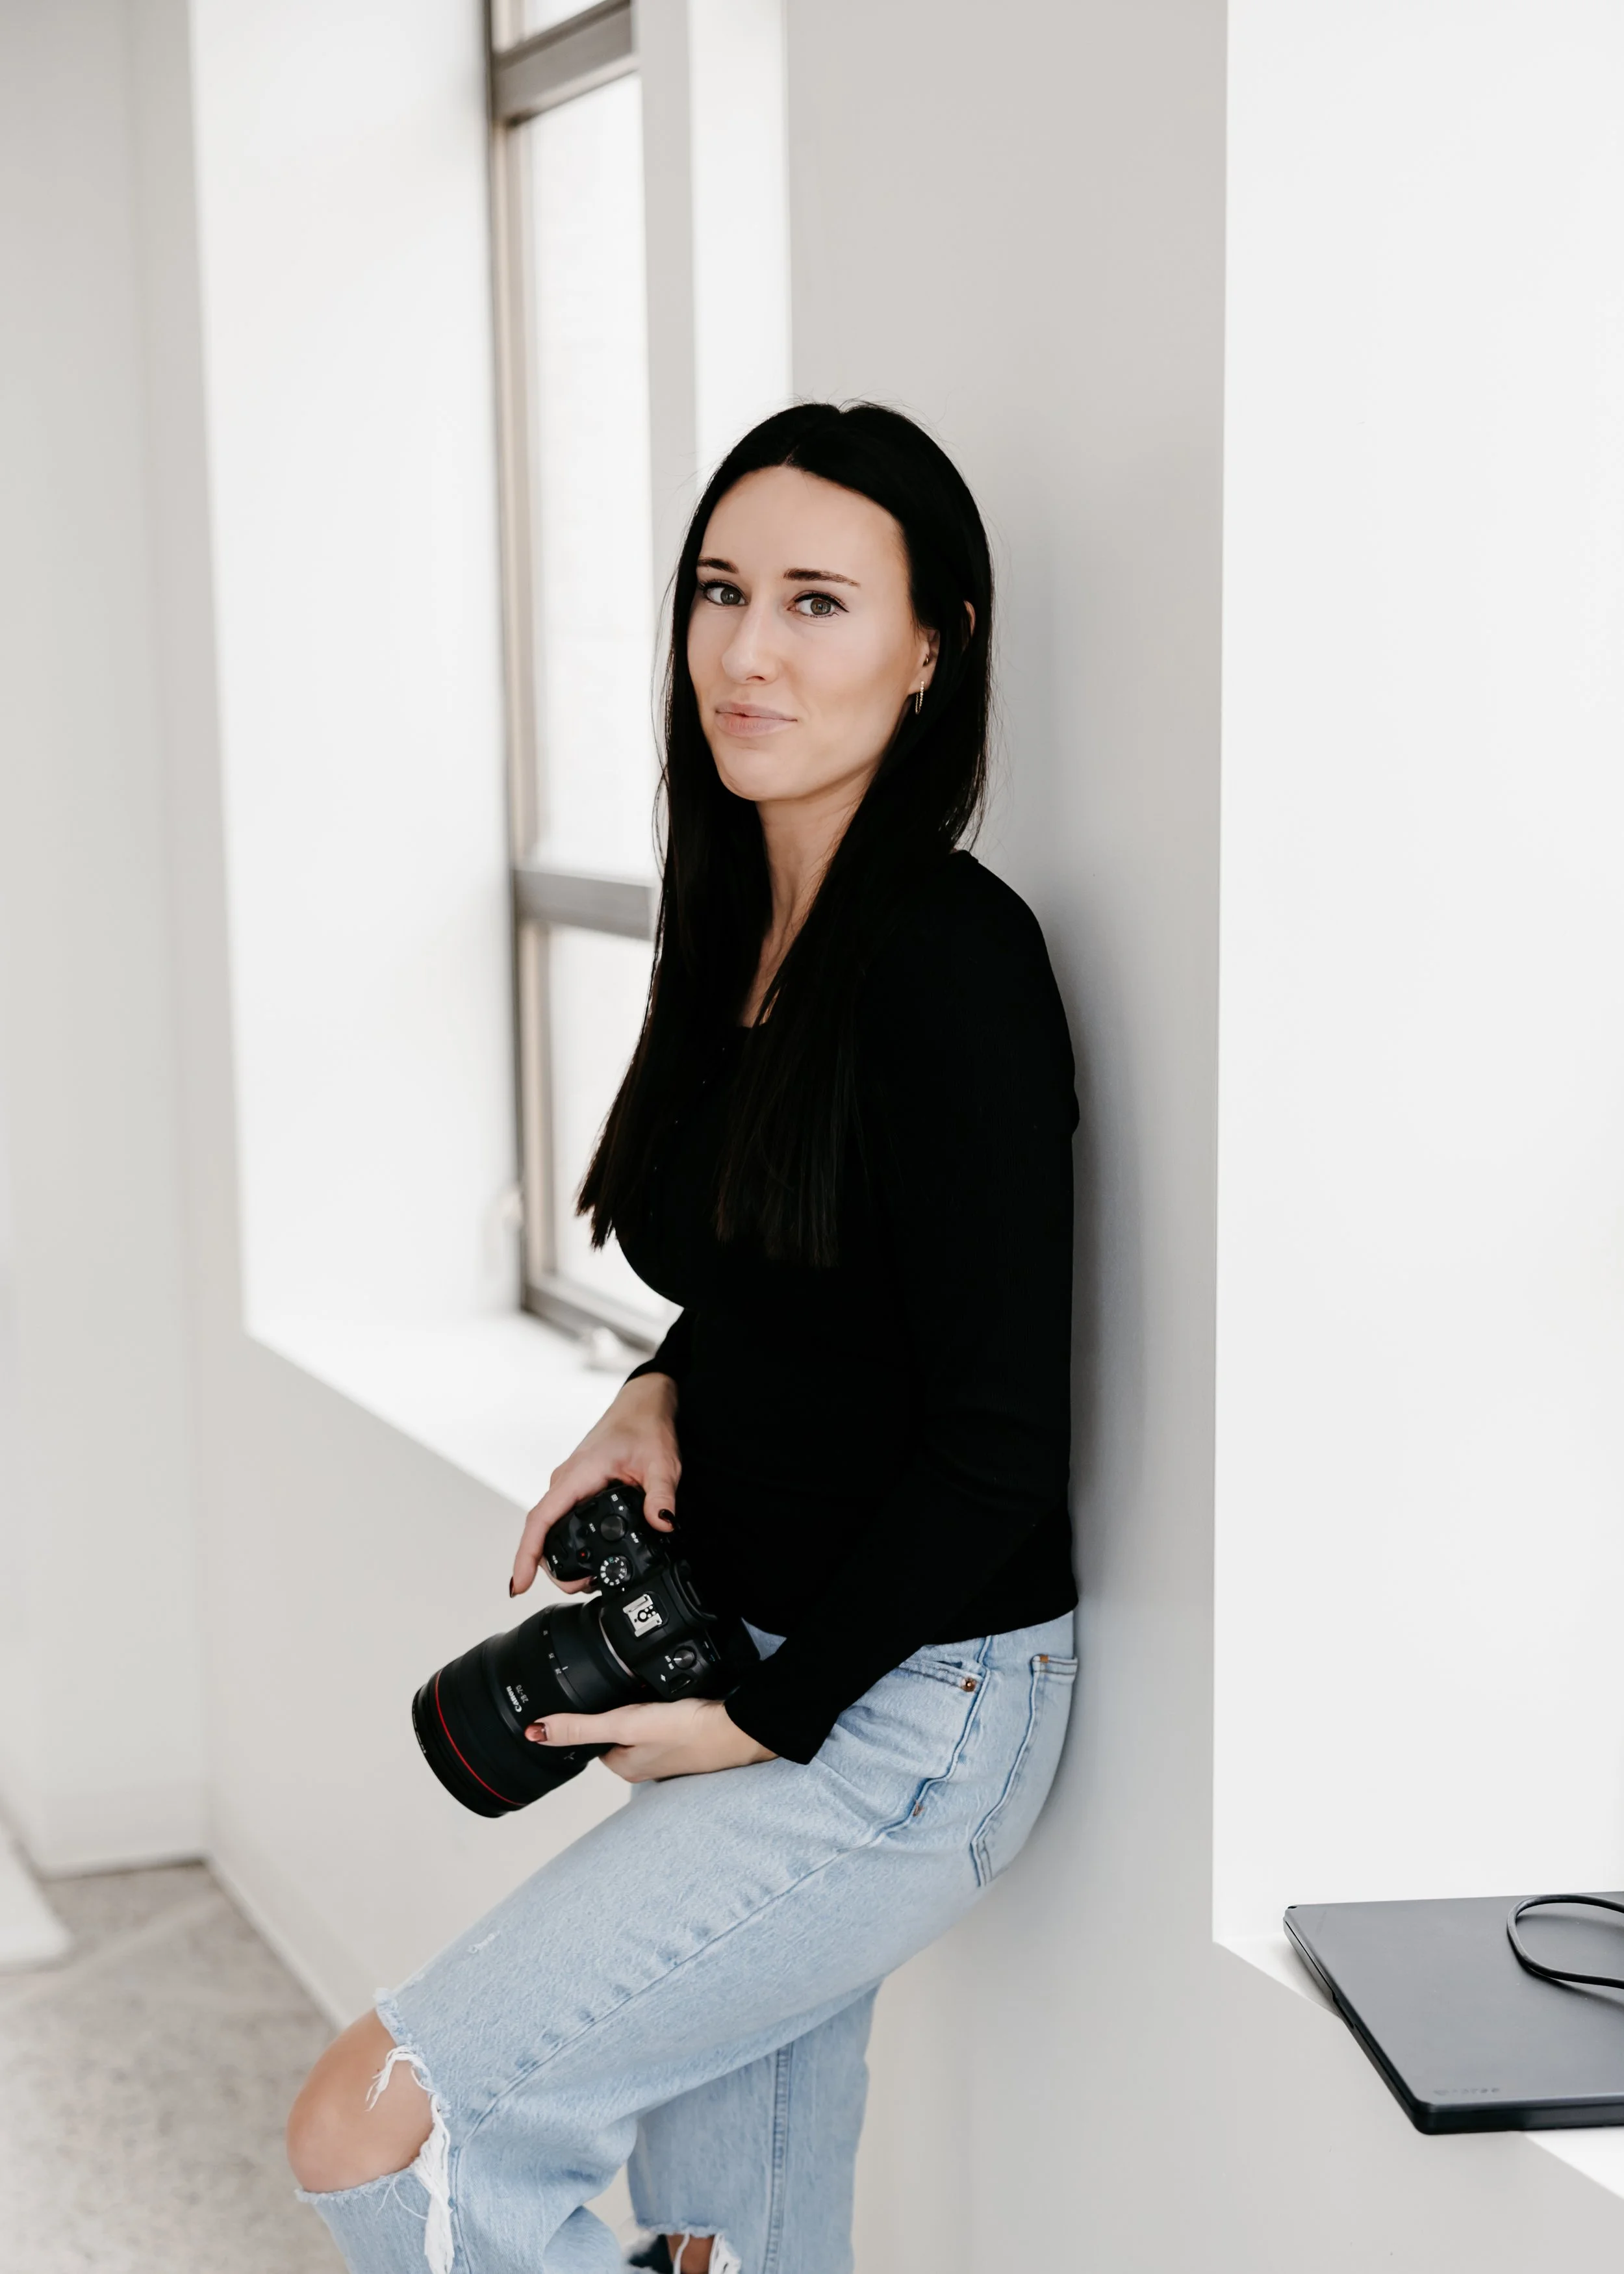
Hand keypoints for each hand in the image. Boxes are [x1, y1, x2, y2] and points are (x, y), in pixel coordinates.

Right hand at [512, 1372, 680, 1597]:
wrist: (642, 1405)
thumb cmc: (645, 1425)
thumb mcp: (661, 1462)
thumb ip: (661, 1494)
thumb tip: (663, 1522)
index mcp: (578, 1474)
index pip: (540, 1519)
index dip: (526, 1554)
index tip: (520, 1584)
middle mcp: (566, 1480)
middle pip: (542, 1530)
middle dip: (552, 1566)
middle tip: (582, 1586)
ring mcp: (569, 1483)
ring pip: (550, 1525)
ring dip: (558, 1555)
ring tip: (586, 1578)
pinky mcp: (577, 1486)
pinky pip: (561, 1517)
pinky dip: (565, 1540)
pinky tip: (582, 1556)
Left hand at [526, 1697, 775, 1781]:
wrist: (738, 1728)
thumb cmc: (687, 1731)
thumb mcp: (624, 1724)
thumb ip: (580, 1727)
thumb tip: (535, 1731)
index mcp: (624, 1766)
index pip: (592, 1740)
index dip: (590, 1716)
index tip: (594, 1695)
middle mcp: (644, 1764)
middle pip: (616, 1732)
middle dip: (618, 1711)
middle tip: (626, 1688)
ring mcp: (669, 1753)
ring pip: (641, 1727)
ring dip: (642, 1710)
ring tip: (649, 1691)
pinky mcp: (688, 1739)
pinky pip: (666, 1723)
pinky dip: (664, 1711)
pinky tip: (673, 1698)